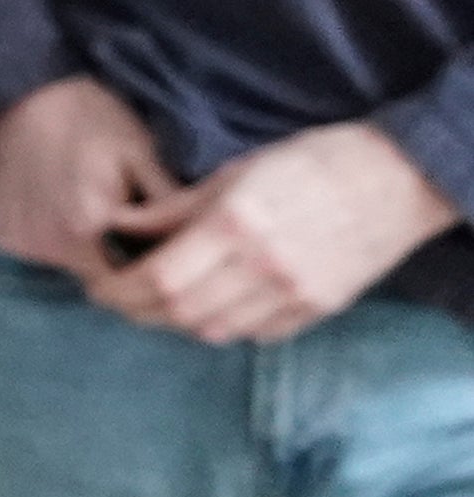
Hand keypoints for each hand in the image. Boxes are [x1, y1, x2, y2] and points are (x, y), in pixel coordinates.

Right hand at [0, 75, 176, 279]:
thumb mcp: (141, 152)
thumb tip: (201, 238)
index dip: (149, 266)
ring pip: (64, 264)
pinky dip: (48, 237)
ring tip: (90, 210)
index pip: (129, 279)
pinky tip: (55, 205)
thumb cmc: (90, 117)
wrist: (22, 92)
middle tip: (126, 223)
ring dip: (81, 250)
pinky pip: (34, 250)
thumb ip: (168, 202)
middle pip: (96, 276)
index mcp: (85, 227)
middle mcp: (45, 244)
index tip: (156, 244)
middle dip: (117, 259)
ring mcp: (17, 240)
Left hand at [94, 121, 456, 344]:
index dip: (119, 290)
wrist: (397, 179)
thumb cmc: (312, 163)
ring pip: (214, 330)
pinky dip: (223, 325)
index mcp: (236, 226)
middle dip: (137, 311)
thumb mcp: (236, 171)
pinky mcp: (319, 308)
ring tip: (158, 304)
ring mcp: (295, 293)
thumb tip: (119, 226)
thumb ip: (174, 207)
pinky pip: (256, 333)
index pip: (159, 279)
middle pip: (180, 312)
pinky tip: (211, 306)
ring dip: (176, 322)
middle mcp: (264, 267)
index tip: (99, 286)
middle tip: (118, 299)